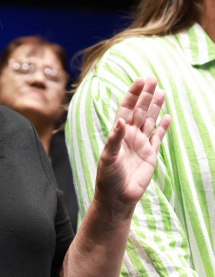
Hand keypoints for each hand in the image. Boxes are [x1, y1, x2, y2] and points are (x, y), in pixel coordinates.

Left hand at [94, 76, 170, 218]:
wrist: (117, 198)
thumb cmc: (108, 177)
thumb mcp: (108, 157)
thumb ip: (115, 138)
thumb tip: (121, 120)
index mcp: (118, 133)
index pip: (126, 108)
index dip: (133, 95)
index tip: (139, 80)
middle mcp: (130, 135)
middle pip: (140, 111)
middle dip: (146, 95)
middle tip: (153, 79)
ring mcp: (141, 144)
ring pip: (150, 121)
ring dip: (155, 107)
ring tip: (162, 92)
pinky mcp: (150, 155)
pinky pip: (158, 138)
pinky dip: (163, 127)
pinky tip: (168, 116)